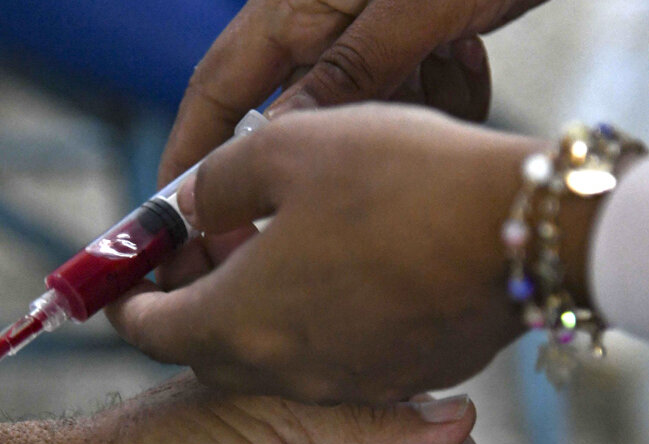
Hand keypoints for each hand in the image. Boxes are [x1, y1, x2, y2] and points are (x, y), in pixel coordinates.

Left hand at [109, 105, 600, 403]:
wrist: (528, 232)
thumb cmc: (400, 180)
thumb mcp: (286, 149)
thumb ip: (215, 184)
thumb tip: (190, 208)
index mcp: (238, 322)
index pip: (148, 329)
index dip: (127, 299)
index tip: (126, 277)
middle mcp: (283, 373)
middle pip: (207, 349)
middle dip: (194, 304)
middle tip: (206, 251)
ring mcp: (345, 385)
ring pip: (273, 357)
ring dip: (258, 313)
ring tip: (279, 250)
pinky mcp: (400, 381)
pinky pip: (333, 361)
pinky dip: (317, 325)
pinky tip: (345, 272)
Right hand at [158, 0, 544, 183]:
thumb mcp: (415, 10)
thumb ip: (343, 75)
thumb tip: (273, 143)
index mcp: (291, 2)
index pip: (216, 89)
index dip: (191, 153)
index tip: (178, 216)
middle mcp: (317, 15)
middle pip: (294, 107)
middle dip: (331, 142)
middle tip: (360, 175)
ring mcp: (363, 24)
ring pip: (357, 107)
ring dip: (404, 110)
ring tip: (453, 63)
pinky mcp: (407, 31)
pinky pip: (401, 91)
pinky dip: (438, 91)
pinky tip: (470, 53)